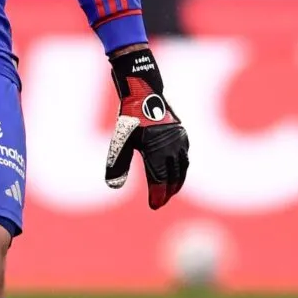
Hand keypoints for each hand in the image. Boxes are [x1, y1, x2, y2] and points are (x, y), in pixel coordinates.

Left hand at [105, 47, 189, 208]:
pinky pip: (185, 155)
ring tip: (172, 190)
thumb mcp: (120, 140)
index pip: (160, 181)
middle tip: (161, 202)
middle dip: (168, 191)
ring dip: (178, 180)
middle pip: (174, 177)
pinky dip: (182, 166)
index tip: (154, 206)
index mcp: (157, 151)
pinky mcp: (182, 133)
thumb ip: (117, 164)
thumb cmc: (130, 116)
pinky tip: (177, 169)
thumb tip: (112, 186)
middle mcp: (172, 147)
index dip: (157, 196)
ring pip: (183, 167)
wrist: (145, 91)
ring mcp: (179, 140)